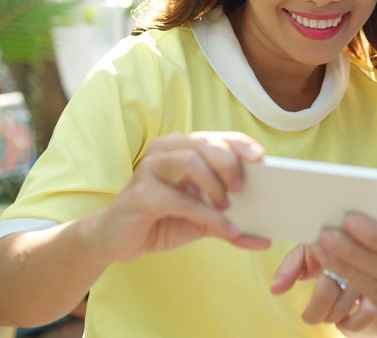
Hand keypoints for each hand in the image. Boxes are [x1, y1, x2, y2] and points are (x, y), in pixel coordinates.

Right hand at [82, 131, 271, 263]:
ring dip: (215, 186)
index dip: (239, 143)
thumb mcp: (199, 219)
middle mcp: (164, 151)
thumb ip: (228, 222)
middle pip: (204, 144)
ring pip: (190, 162)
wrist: (113, 238)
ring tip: (227, 207)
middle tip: (242, 188)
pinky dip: (207, 215)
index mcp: (180, 147)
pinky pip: (180, 199)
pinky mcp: (141, 194)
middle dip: (228, 163)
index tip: (261, 157)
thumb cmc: (159, 220)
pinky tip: (224, 228)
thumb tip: (263, 239)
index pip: (215, 137)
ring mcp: (150, 170)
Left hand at [272, 244, 376, 334]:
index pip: (323, 288)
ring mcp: (372, 272)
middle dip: (319, 312)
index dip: (313, 308)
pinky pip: (369, 314)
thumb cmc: (325, 249)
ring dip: (335, 318)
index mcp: (334, 245)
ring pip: (350, 308)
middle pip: (336, 300)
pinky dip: (354, 323)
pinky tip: (344, 321)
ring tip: (327, 314)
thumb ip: (289, 269)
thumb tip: (275, 290)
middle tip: (312, 314)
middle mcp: (356, 257)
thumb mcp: (305, 254)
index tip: (306, 314)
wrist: (357, 241)